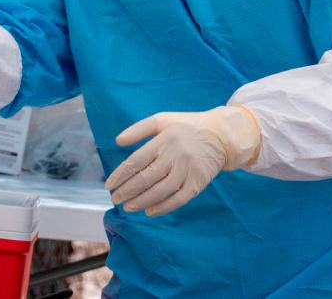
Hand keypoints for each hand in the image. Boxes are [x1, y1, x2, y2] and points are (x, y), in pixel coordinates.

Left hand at [106, 106, 261, 216]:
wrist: (221, 135)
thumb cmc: (186, 126)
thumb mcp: (162, 120)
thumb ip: (139, 129)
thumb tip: (118, 141)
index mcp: (164, 139)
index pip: (137, 161)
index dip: (121, 175)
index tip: (109, 185)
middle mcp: (175, 155)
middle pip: (146, 178)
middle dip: (127, 191)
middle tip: (115, 199)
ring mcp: (188, 170)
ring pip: (161, 191)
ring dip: (142, 201)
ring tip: (128, 207)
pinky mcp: (199, 183)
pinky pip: (179, 199)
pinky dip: (163, 207)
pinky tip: (149, 211)